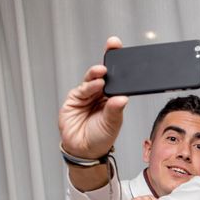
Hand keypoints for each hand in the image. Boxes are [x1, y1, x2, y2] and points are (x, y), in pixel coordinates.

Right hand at [58, 36, 127, 158]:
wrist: (83, 150)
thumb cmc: (100, 138)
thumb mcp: (112, 124)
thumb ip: (115, 110)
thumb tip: (122, 98)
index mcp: (113, 98)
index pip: (118, 79)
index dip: (120, 65)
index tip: (124, 52)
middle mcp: (100, 94)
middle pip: (105, 74)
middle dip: (108, 60)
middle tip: (113, 48)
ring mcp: (87, 95)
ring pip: (93, 79)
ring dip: (98, 74)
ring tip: (103, 71)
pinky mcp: (75, 98)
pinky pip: (83, 89)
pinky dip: (90, 86)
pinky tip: (97, 84)